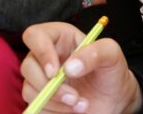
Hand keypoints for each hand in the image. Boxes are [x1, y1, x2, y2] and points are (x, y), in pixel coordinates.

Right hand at [21, 22, 141, 112]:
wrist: (115, 100)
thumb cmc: (112, 72)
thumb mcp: (112, 55)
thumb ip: (96, 53)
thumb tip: (69, 67)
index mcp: (60, 38)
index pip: (35, 36)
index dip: (41, 52)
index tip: (55, 72)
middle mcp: (46, 56)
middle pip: (27, 66)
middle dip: (50, 85)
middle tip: (74, 97)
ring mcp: (41, 79)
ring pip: (29, 89)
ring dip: (55, 101)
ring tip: (81, 105)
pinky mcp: (41, 98)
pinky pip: (35, 106)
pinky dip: (53, 111)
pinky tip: (72, 110)